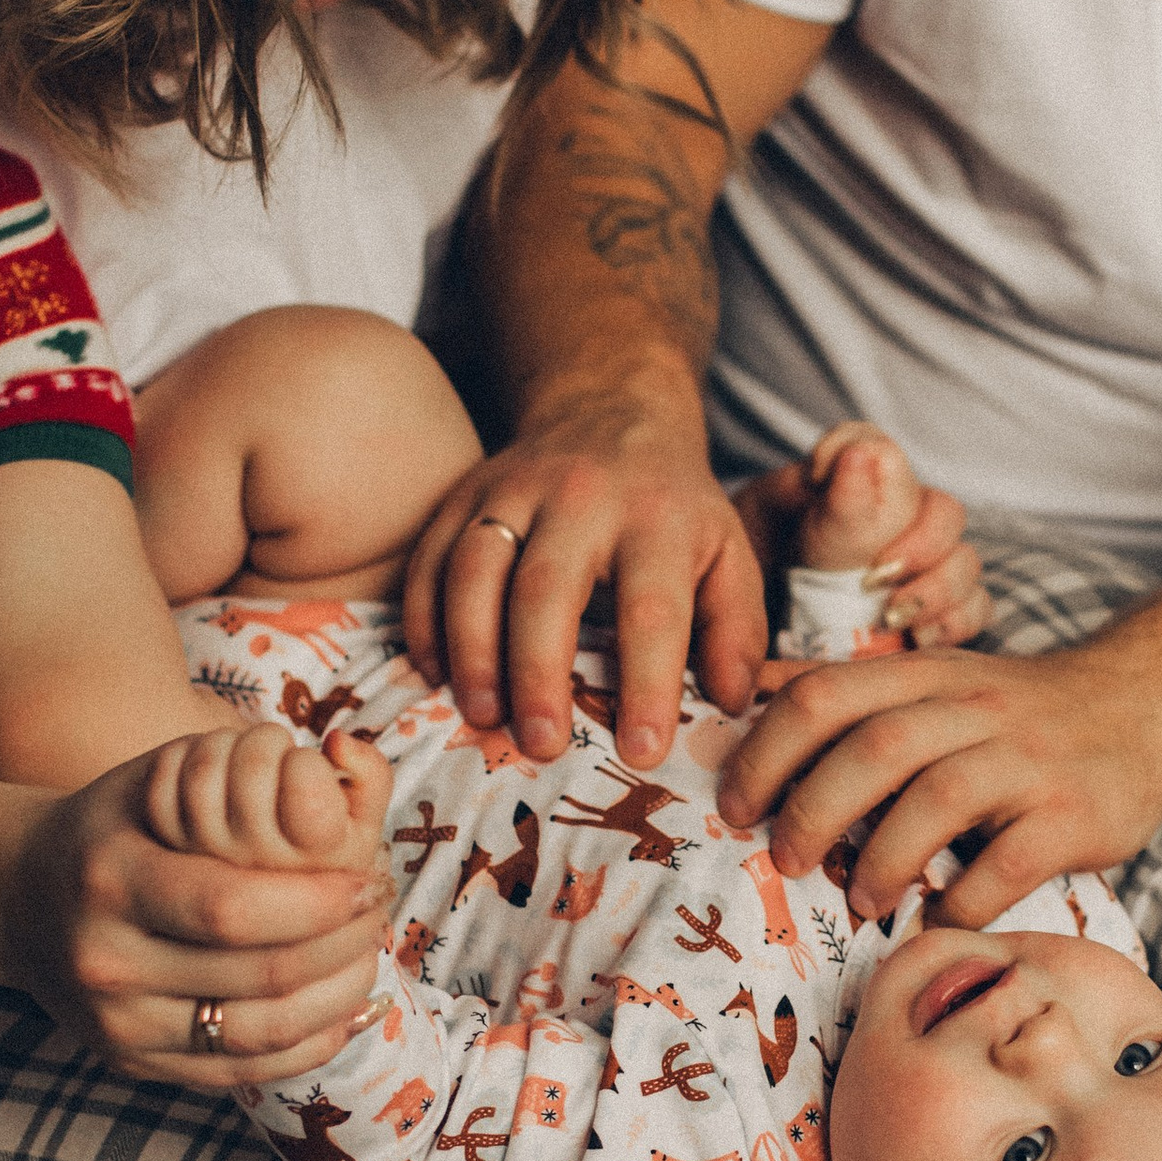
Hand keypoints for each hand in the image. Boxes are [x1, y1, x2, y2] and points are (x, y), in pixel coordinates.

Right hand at [0, 727, 393, 1085]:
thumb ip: (246, 771)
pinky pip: (244, 1070)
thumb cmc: (113, 826)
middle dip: (343, 945)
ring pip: (260, 1032)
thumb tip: (349, 767)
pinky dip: (310, 1042)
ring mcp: (116, 1024)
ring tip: (370, 957)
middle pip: (258, 974)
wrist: (17, 898)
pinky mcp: (133, 1064)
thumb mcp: (158, 777)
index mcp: (109, 879)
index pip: (232, 908)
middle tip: (379, 912)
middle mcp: (105, 961)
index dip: (317, 902)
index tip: (366, 879)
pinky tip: (342, 1006)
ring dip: (338, 998)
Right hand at [401, 398, 767, 773]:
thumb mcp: (728, 554)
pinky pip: (430, 558)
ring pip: (475, 568)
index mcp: (658, 519)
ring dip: (471, 648)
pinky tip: (435, 673)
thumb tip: (730, 704)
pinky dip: (424, 619)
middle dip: (539, 673)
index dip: (647, 684)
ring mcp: (511, 490)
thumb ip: (737, 629)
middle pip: (547, 587)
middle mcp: (581, 498)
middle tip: (542, 745)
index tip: (643, 751)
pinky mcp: (462, 494)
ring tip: (482, 715)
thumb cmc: (673, 507)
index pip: (652, 608)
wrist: (611, 409)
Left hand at [716, 636, 1161, 923]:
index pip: (825, 695)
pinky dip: (960, 901)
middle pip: (872, 750)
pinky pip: (1005, 866)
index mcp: (925, 676)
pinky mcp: (1072, 816)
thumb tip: (743, 697)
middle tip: (786, 861)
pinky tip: (936, 919)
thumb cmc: (1015, 712)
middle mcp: (974, 708)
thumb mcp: (934, 680)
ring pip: (935, 802)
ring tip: (859, 899)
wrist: (1145, 707)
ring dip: (880, 862)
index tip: (734, 805)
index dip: (766, 751)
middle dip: (812, 812)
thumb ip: (850, 692)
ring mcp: (1027, 761)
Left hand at [726, 452, 986, 650]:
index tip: (826, 489)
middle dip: (917, 545)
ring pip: (964, 561)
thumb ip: (827, 504)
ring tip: (891, 616)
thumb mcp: (771, 533)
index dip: (869, 466)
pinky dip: (953, 622)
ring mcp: (923, 565)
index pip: (879, 451)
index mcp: (850, 482)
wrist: (746, 632)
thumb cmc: (756, 573)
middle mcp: (897, 517)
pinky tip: (916, 636)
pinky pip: (975, 608)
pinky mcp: (937, 612)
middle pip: (943, 512)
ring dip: (936, 589)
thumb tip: (865, 457)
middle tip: (872, 577)